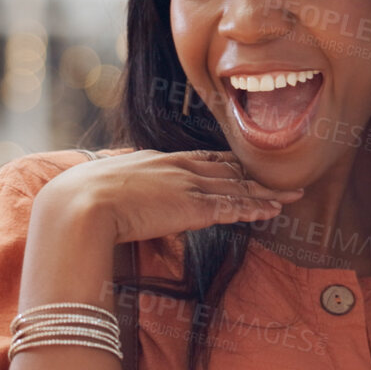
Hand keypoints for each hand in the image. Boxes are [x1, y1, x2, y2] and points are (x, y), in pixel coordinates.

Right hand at [35, 149, 303, 250]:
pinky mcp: (193, 208)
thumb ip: (121, 191)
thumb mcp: (103, 186)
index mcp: (157, 159)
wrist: (80, 204)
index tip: (244, 166)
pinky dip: (256, 208)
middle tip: (281, 177)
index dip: (226, 164)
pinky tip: (274, 211)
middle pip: (227, 169)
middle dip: (255, 174)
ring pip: (237, 187)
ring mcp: (188, 186)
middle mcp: (178, 167)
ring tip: (290, 195)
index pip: (201, 159)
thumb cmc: (80, 199)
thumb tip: (117, 204)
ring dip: (266, 192)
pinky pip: (233, 207)